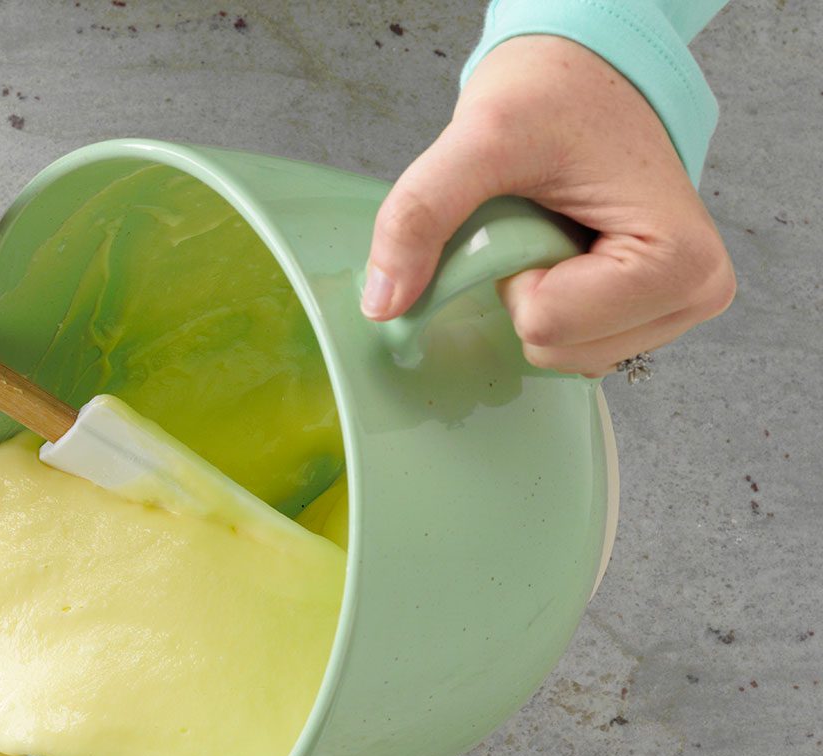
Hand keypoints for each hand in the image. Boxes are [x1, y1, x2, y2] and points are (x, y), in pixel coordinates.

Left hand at [362, 35, 734, 376]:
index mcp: (681, 262)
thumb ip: (421, 213)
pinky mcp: (645, 314)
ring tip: (553, 229)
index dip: (515, 273)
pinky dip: (543, 305)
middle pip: (556, 350)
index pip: (549, 324)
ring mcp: (672, 310)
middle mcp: (695, 294)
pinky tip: (558, 251)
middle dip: (523, 290)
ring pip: (559, 357)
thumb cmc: (555, 96)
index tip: (535, 213)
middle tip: (540, 220)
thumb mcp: (480, 139)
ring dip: (532, 297)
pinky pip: (566, 347)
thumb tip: (381, 305)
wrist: (581, 76)